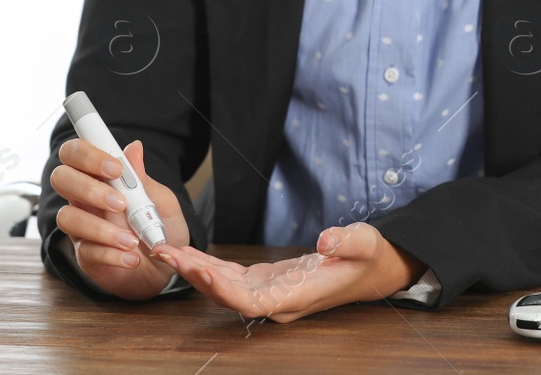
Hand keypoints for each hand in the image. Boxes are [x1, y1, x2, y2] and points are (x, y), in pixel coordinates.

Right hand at [51, 137, 189, 300]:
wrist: (166, 266)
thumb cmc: (159, 227)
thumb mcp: (161, 200)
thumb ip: (143, 178)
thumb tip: (134, 147)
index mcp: (100, 177)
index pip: (76, 153)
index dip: (88, 155)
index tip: (116, 168)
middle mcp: (84, 199)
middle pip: (61, 178)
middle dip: (88, 188)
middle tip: (120, 202)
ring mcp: (81, 228)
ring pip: (67, 218)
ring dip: (100, 228)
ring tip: (132, 240)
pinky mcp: (85, 257)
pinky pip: (85, 252)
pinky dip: (111, 254)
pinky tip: (131, 257)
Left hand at [151, 221, 425, 322]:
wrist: (374, 269)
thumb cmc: (370, 257)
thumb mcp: (366, 242)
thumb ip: (347, 240)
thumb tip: (326, 239)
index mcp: (299, 295)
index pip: (252, 301)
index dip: (223, 289)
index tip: (200, 271)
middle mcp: (279, 300)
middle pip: (228, 295)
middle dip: (196, 275)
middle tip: (165, 252)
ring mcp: (272, 292)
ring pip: (225, 287)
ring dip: (196, 270)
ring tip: (166, 251)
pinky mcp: (268, 281)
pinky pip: (232, 277)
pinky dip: (209, 266)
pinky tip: (190, 254)